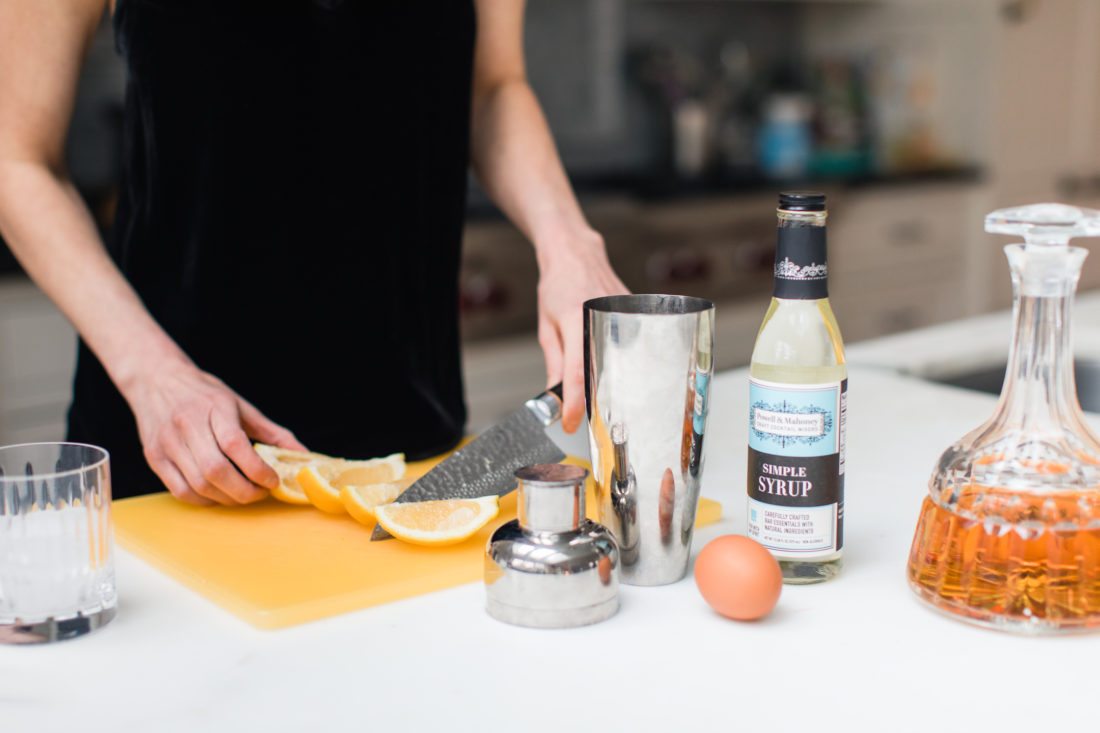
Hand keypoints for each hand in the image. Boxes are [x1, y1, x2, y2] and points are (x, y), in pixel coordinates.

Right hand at [122, 362, 306, 505]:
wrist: (156, 380)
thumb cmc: (204, 394)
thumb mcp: (241, 405)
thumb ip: (272, 432)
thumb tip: (303, 454)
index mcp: (214, 407)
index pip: (235, 444)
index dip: (257, 469)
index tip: (273, 480)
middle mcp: (187, 424)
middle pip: (216, 470)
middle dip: (244, 491)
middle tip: (261, 493)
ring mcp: (167, 443)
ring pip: (198, 485)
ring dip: (227, 498)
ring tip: (244, 494)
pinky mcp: (154, 457)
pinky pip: (180, 491)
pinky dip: (204, 500)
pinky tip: (219, 495)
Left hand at [536, 229, 627, 432]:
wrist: (576, 253)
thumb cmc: (557, 287)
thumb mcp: (547, 326)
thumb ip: (554, 363)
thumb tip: (556, 396)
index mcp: (575, 320)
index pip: (577, 371)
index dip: (575, 402)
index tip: (572, 424)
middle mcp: (603, 316)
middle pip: (606, 370)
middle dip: (599, 400)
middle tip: (594, 420)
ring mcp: (623, 313)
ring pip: (624, 359)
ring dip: (616, 382)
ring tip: (611, 400)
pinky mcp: (635, 312)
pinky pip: (632, 344)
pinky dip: (626, 362)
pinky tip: (622, 371)